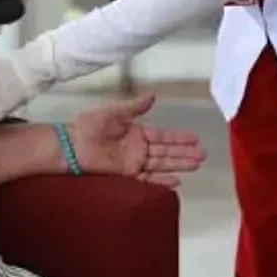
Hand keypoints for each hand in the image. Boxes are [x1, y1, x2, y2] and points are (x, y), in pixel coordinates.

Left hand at [67, 93, 205, 186]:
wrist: (73, 144)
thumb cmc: (90, 126)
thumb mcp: (114, 112)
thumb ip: (135, 107)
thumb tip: (154, 95)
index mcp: (138, 132)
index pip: (164, 136)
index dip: (180, 137)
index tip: (196, 138)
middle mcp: (139, 148)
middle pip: (167, 151)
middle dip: (185, 153)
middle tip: (203, 154)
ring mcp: (134, 162)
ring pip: (162, 164)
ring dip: (179, 164)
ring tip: (196, 165)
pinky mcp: (127, 175)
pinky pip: (148, 179)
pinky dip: (162, 180)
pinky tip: (176, 181)